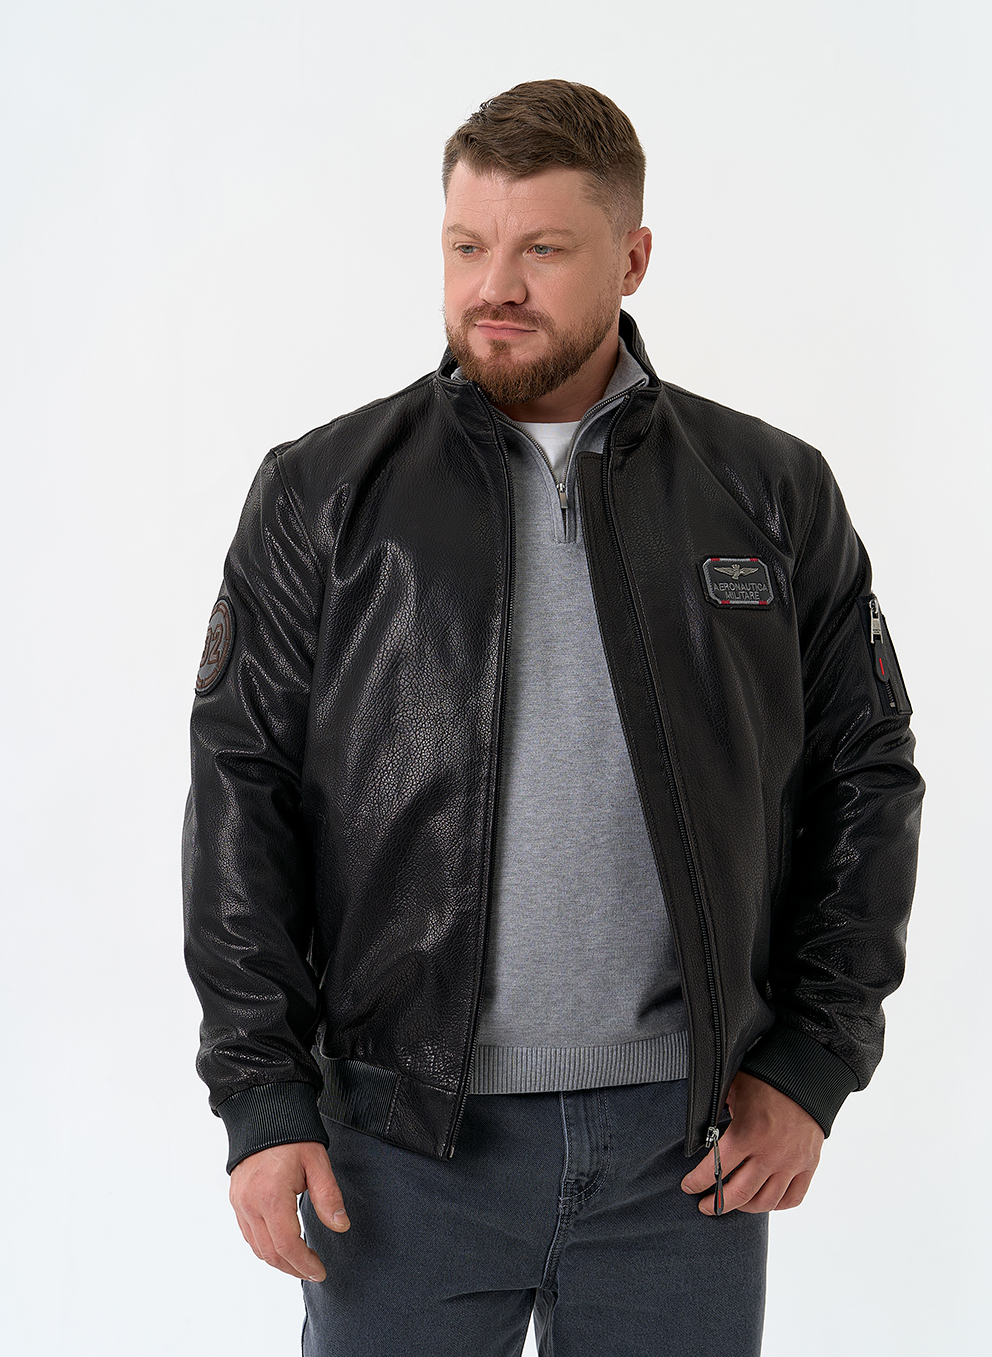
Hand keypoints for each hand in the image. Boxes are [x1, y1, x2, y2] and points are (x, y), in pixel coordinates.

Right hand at [229, 1141, 349, 1280]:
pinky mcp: (236, 1200)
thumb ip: (329, 1196)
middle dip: (293, 1268)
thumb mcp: (317, 1162)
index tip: (319, 1271)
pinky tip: (282, 1245)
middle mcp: (250, 1203)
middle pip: (270, 1253)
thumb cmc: (293, 1136)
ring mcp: (239, 1203)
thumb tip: (340, 1226)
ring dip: (278, 1260)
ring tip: (300, 1262)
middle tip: (313, 1271)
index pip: (287, 1245)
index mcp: (271, 1196)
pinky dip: (264, 1247)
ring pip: (256, 1248)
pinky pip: (248, 1234)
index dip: (304, 1264)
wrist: (264, 1113)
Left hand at [680, 1071, 823, 1214]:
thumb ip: (715, 1113)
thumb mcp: (732, 1089)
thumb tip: (696, 1132)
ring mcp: (791, 1162)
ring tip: (733, 1204)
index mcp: (747, 1133)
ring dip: (745, 1208)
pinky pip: (792, 1198)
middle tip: (706, 1205)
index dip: (698, 1182)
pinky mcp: (808, 1165)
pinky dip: (776, 1205)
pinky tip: (763, 1200)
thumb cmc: (765, 1080)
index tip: (688, 1187)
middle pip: (739, 1194)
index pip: (716, 1169)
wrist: (806, 1075)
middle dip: (717, 1203)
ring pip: (765, 1202)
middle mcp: (770, 1154)